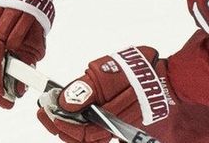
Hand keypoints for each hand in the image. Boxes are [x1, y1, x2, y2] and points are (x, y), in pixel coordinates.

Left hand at [37, 46, 174, 142]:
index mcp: (110, 119)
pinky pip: (95, 129)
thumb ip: (86, 88)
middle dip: (60, 126)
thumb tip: (64, 102)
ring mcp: (116, 125)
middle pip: (81, 138)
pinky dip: (80, 123)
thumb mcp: (108, 73)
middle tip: (45, 112)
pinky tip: (72, 113)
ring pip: (87, 135)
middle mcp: (112, 128)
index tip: (47, 111)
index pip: (81, 133)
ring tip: (54, 112)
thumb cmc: (139, 72)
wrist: (163, 74)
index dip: (61, 124)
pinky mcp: (117, 120)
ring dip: (69, 126)